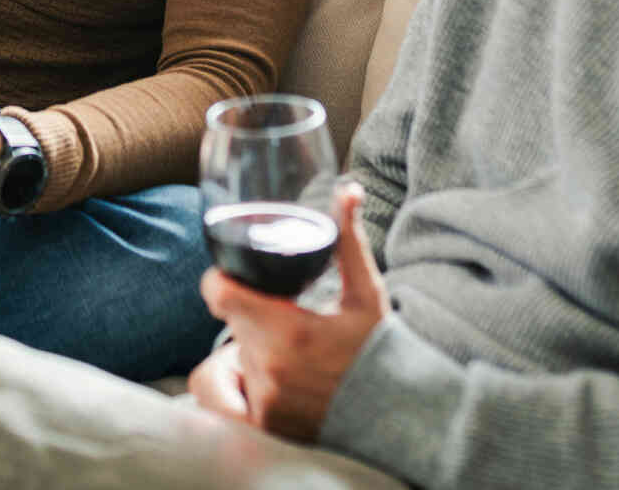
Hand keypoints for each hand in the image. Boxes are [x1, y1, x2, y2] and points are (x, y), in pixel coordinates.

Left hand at [198, 181, 385, 442]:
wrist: (399, 419)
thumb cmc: (381, 352)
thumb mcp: (367, 295)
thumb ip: (349, 241)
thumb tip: (349, 190)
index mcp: (289, 331)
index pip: (219, 294)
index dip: (221, 281)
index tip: (235, 280)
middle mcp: (270, 370)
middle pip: (228, 325)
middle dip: (246, 316)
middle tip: (276, 317)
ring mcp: (265, 404)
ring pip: (227, 363)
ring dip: (243, 354)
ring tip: (276, 353)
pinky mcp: (265, 429)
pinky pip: (227, 403)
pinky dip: (240, 391)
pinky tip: (267, 384)